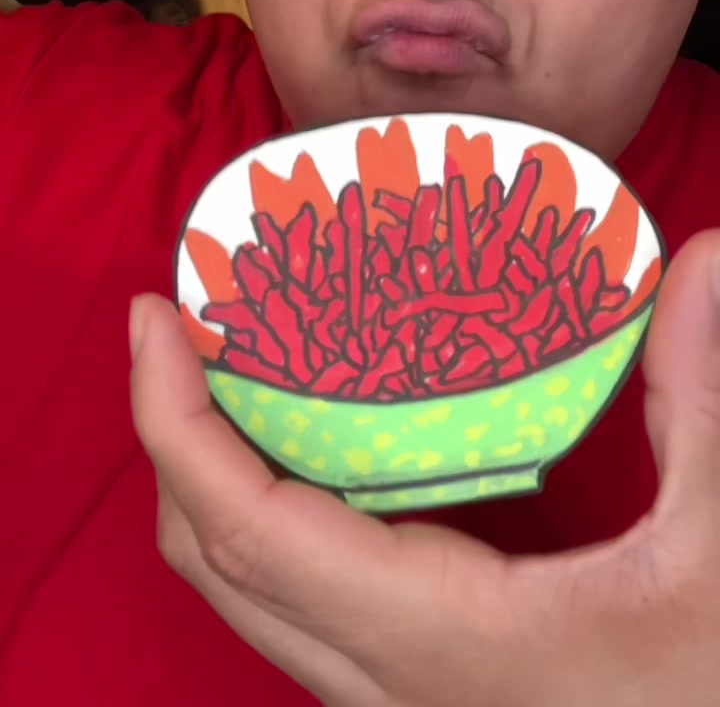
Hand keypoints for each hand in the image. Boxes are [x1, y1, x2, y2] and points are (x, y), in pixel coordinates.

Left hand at [131, 231, 719, 706]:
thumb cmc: (712, 689)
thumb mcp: (719, 551)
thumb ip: (703, 398)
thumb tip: (708, 257)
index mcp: (444, 639)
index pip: (251, 525)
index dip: (175, 419)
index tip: (154, 318)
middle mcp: (388, 682)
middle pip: (217, 558)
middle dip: (173, 433)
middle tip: (187, 323)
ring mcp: (391, 700)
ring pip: (244, 590)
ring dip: (212, 475)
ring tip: (232, 367)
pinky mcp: (412, 693)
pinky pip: (293, 603)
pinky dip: (264, 516)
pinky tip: (313, 447)